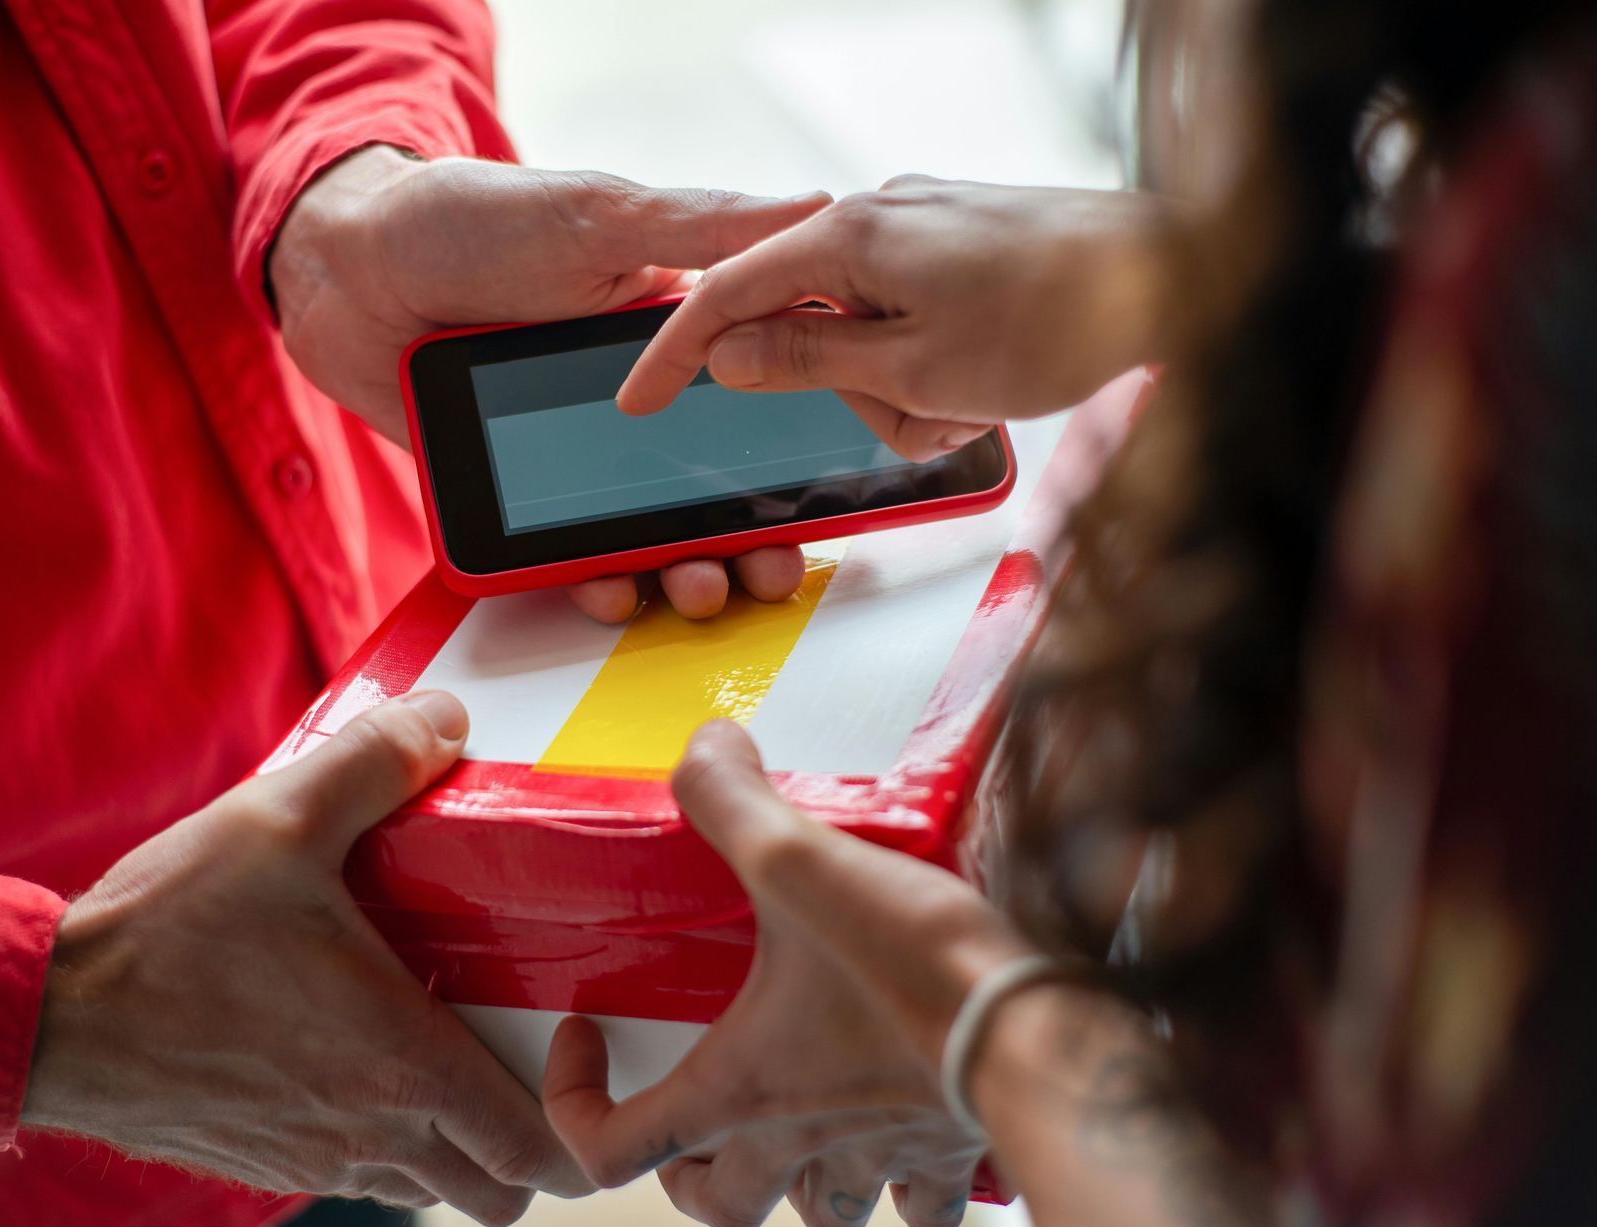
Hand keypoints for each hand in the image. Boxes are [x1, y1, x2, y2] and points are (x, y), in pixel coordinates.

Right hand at [21, 691, 590, 1224]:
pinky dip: (385, 1142)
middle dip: (528, 1142)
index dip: (577, 1115)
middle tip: (521, 1056)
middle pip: (501, 1193)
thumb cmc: (164, 932)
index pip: (534, 1152)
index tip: (571, 1046)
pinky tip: (359, 1058)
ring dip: (454, 1142)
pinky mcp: (265, 1163)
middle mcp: (369, 1134)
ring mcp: (315, 1160)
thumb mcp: (280, 820)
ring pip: (429, 1190)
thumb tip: (446, 721)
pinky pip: (359, 1177)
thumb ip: (376, 762)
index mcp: (399, 1064)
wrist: (45, 1018)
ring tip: (442, 1050)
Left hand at [270, 146, 828, 622]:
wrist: (344, 271)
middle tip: (765, 570)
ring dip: (682, 572)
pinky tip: (609, 588)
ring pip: (645, 534)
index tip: (831, 496)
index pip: (758, 408)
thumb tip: (820, 207)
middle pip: (711, 492)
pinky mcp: (517, 496)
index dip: (797, 458)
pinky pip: (562, 554)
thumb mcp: (596, 215)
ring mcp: (575, 458)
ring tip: (695, 588)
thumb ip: (702, 227)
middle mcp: (635, 408)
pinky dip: (592, 581)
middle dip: (748, 541)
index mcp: (674, 338)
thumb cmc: (467, 219)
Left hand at [543, 719, 1037, 1226]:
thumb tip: (704, 748)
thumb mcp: (800, 862)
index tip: (587, 1041)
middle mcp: (800, 1140)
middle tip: (692, 1124)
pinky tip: (910, 1133)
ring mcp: (878, 1156)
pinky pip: (920, 1203)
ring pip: (820, 1217)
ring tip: (801, 1133)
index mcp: (740, 1088)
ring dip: (800, 1187)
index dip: (574, 1106)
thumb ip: (733, 801)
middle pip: (717, 1206)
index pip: (613, 1150)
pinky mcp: (950, 1149)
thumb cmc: (915, 967)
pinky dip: (906, 1184)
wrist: (1041, 1032)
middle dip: (691, 1176)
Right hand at [618, 177, 1176, 459]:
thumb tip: (728, 354)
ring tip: (972, 401)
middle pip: (807, 324)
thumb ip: (807, 360)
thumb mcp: (914, 366)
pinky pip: (911, 320)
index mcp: (853, 236)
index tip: (640, 398)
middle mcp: (882, 217)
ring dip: (905, 390)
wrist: (1176, 276)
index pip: (729, 292)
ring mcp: (926, 229)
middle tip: (922, 418)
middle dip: (852, 392)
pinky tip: (988, 379)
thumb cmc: (1056, 318)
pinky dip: (934, 367)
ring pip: (865, 334)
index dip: (677, 352)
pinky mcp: (963, 247)